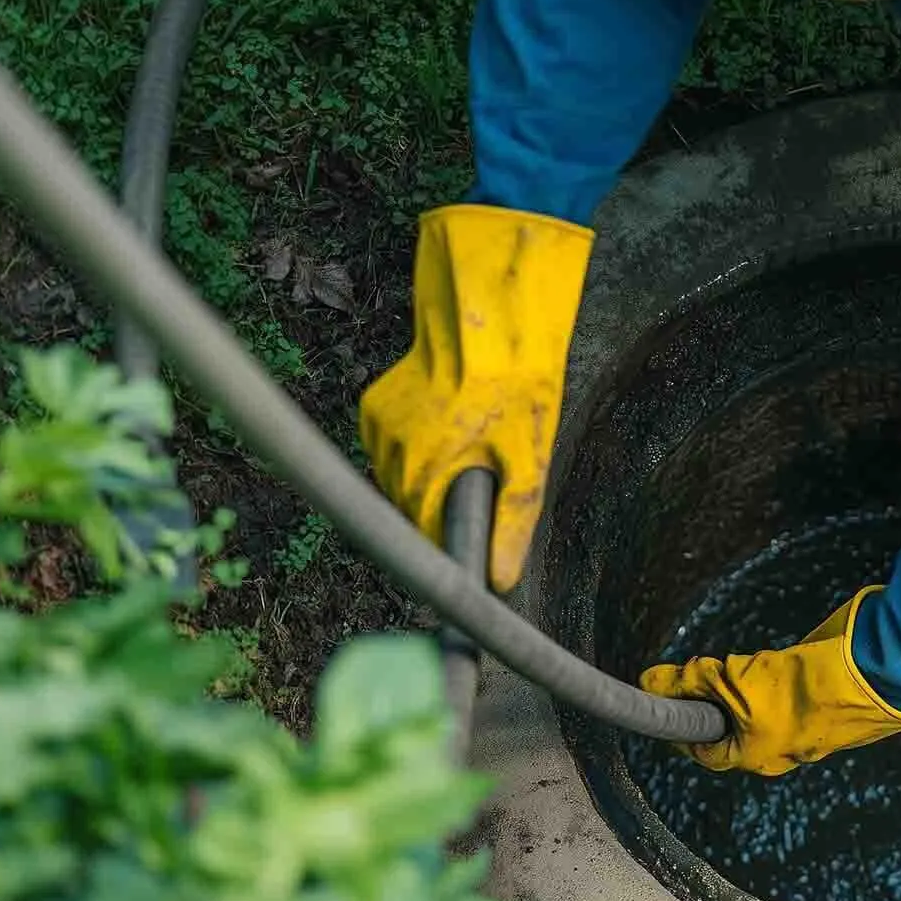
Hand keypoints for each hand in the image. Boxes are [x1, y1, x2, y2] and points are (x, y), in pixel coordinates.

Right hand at [358, 204, 593, 591]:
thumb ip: (512, 523)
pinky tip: (446, 430)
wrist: (491, 319)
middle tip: (480, 481)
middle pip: (409, 507)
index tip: (469, 545)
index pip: (424, 537)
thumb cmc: (516, 387)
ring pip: (398, 478)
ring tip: (466, 449)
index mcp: (425, 471)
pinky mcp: (372, 407)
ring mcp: (377, 427)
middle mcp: (389, 452)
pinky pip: (390, 448)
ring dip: (427, 476)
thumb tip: (500, 580)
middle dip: (441, 505)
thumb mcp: (528, 459)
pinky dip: (414, 449)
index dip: (450, 543)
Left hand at [639, 587, 900, 775]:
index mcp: (756, 756)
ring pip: (759, 708)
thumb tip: (651, 681)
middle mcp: (778, 749)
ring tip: (752, 662)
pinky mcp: (823, 706)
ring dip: (748, 683)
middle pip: (731, 725)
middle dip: (717, 695)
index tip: (668, 690)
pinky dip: (777, 677)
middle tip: (710, 668)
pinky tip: (781, 662)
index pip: (702, 746)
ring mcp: (803, 729)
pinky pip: (787, 695)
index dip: (682, 716)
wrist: (873, 673)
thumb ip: (695, 683)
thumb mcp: (739, 683)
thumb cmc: (807, 690)